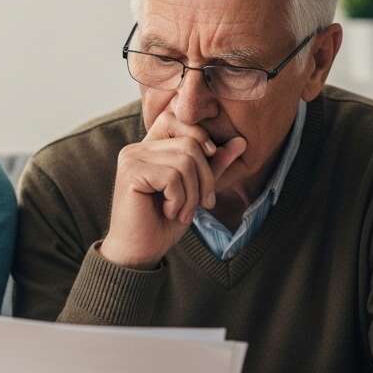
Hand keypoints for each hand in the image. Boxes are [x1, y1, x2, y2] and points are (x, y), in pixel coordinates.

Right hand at [99, 110, 246, 268]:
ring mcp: (131, 159)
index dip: (199, 136)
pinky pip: (173, 177)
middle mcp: (136, 148)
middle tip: (200, 205)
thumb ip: (213, 165)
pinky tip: (168, 212)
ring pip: (185, 161)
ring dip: (192, 194)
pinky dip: (180, 200)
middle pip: (190, 144)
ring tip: (181, 212)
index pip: (177, 119)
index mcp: (149, 148)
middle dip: (205, 178)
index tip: (210, 161)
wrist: (139, 252)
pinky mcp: (131, 173)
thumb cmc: (163, 223)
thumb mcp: (195, 191)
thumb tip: (242, 141)